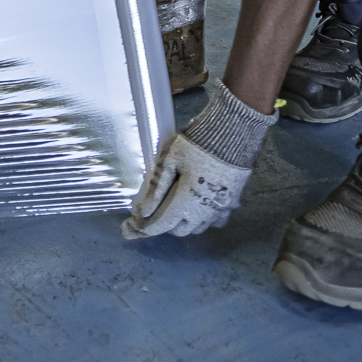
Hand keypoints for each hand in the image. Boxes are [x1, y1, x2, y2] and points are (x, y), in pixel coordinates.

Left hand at [121, 132, 251, 238]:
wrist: (233, 132)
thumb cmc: (196, 144)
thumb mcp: (170, 160)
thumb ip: (156, 188)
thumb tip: (141, 211)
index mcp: (186, 203)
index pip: (160, 225)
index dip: (142, 229)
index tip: (128, 228)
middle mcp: (203, 212)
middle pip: (179, 230)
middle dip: (163, 225)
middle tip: (151, 213)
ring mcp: (219, 207)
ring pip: (198, 227)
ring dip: (183, 223)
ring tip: (172, 210)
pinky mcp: (232, 200)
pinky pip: (216, 220)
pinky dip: (204, 219)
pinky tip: (199, 208)